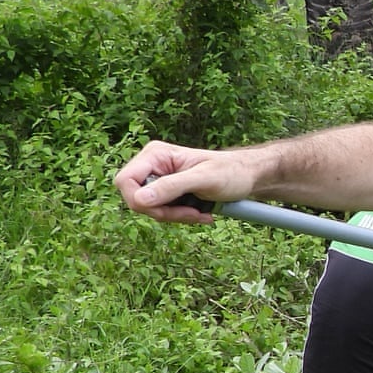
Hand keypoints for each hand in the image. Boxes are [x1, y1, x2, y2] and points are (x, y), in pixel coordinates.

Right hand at [114, 141, 258, 223]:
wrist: (247, 177)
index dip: (139, 201)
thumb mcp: (204, 179)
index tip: (166, 211)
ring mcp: (158, 179)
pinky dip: (180, 217)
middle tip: (192, 214)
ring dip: (175, 217)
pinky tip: (201, 214)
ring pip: (149, 209)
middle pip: (136, 198)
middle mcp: (152, 165)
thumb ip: (172, 187)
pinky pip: (162, 211)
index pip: (125, 181)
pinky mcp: (167, 192)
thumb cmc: (230, 172)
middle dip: (163, 212)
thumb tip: (140, 199)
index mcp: (155, 155)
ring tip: (201, 214)